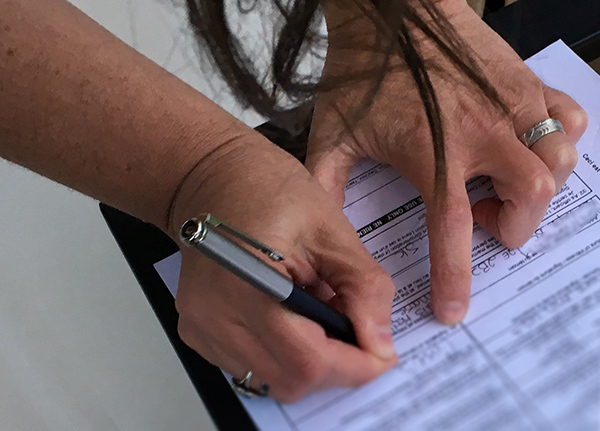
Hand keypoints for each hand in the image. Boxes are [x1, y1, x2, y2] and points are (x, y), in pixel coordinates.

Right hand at [168, 130, 397, 401]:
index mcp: (245, 281)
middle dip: (336, 365)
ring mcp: (201, 326)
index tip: (382, 356)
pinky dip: (283, 354)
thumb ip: (363, 288)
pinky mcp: (198, 330)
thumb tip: (380, 343)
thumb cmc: (266, 187)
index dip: (355, 367)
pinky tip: (293, 317)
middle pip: (290, 380)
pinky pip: (251, 366)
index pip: (307, 359)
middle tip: (355, 328)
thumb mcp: (331, 229)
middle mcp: (212, 314)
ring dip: (310, 360)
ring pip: (272, 380)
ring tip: (320, 312)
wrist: (215, 178)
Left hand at [307, 0, 587, 323]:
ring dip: (534, 187)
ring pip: (557, 161)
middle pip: (531, 197)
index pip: (451, 227)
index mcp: (431, 151)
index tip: (454, 309)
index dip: (455, 276)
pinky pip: (568, 118)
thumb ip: (326, 184)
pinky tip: (522, 144)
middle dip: (513, 225)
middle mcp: (479, 130)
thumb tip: (321, 227)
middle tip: (483, 218)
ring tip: (498, 181)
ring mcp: (509, 103)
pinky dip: (556, 142)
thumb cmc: (361, 70)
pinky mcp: (524, 81)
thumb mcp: (332, 134)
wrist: (389, 9)